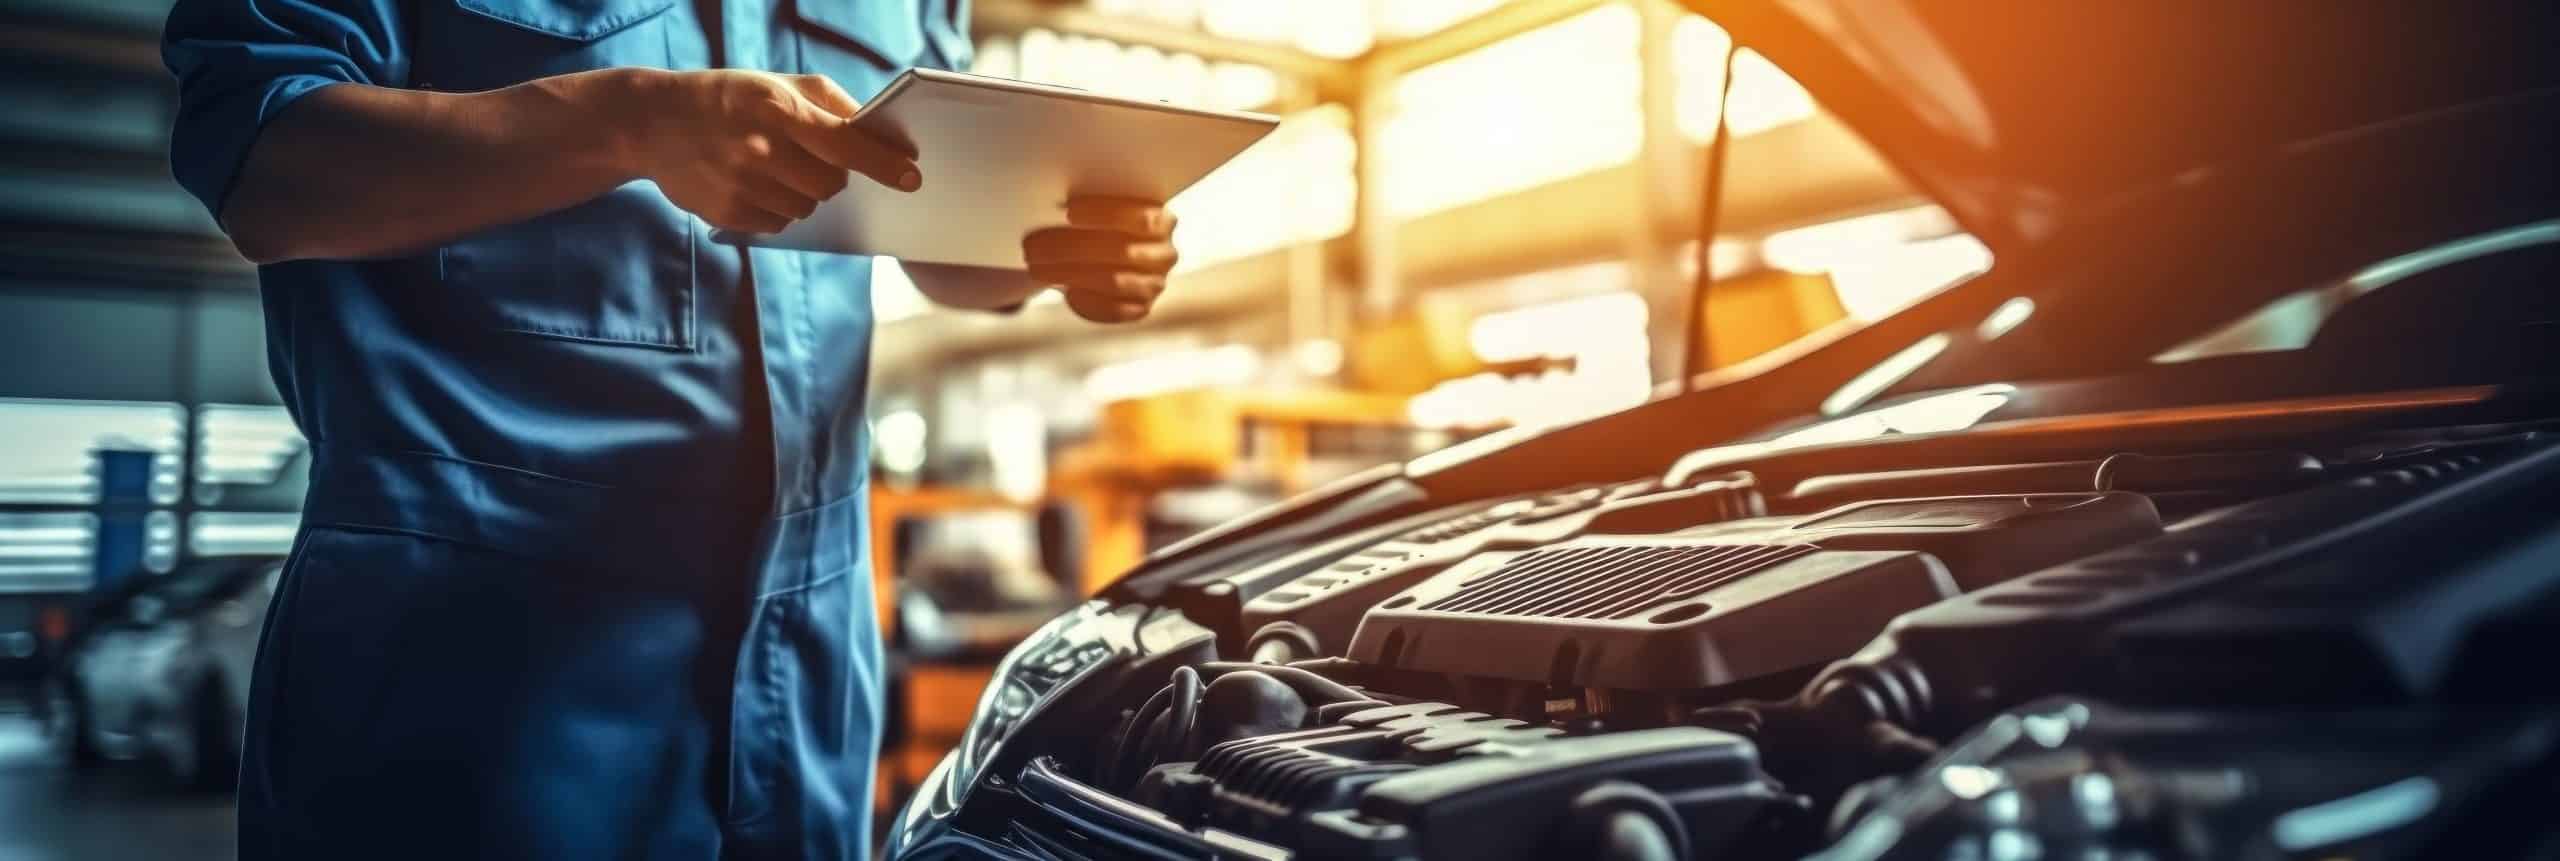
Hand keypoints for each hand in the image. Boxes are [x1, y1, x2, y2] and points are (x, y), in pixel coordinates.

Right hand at [621, 69, 917, 232]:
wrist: (653, 122)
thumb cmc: (730, 97)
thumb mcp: (776, 82)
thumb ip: (830, 103)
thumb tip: (876, 132)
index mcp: (776, 107)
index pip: (844, 142)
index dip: (883, 162)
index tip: (912, 178)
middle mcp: (759, 148)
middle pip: (831, 184)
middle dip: (835, 177)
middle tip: (816, 160)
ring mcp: (741, 184)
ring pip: (808, 208)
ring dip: (806, 193)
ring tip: (777, 167)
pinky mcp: (728, 214)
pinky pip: (780, 225)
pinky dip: (780, 209)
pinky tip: (757, 184)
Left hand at [1024, 197, 1177, 322]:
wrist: (1102, 253)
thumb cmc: (1094, 222)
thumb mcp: (1095, 207)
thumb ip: (1087, 207)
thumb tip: (1052, 206)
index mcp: (1162, 220)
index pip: (1140, 218)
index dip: (1104, 213)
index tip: (1067, 210)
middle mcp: (1165, 254)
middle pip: (1121, 251)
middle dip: (1071, 248)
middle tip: (1032, 246)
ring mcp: (1155, 285)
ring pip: (1114, 282)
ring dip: (1069, 274)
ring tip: (1036, 267)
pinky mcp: (1140, 309)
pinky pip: (1114, 310)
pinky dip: (1087, 301)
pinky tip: (1065, 291)